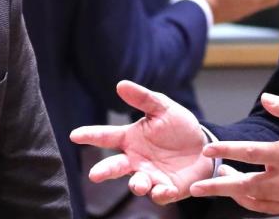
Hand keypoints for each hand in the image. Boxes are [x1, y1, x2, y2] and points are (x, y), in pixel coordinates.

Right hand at [69, 81, 212, 204]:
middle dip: (104, 171)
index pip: (107, 136)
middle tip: (94, 175)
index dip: (90, 135)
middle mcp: (136, 160)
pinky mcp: (167, 188)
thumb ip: (143, 99)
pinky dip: (161, 193)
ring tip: (139, 185)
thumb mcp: (163, 108)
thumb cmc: (178, 127)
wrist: (204, 147)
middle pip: (115, 166)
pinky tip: (165, 189)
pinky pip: (160, 194)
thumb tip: (121, 84)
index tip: (74, 135)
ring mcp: (150, 176)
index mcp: (131, 139)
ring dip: (137, 185)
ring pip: (137, 184)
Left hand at [189, 93, 278, 214]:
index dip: (226, 151)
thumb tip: (265, 97)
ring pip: (252, 200)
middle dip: (218, 187)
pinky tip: (240, 194)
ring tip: (219, 182)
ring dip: (232, 193)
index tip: (207, 152)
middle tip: (196, 187)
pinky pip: (265, 209)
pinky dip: (249, 203)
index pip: (249, 153)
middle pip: (244, 185)